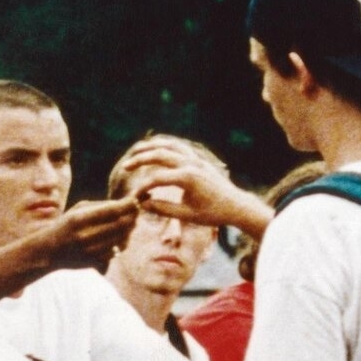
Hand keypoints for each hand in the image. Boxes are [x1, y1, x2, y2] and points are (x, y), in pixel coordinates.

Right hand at [37, 198, 139, 269]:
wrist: (49, 251)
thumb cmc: (65, 225)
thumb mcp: (77, 210)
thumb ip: (100, 206)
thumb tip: (126, 205)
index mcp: (79, 219)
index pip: (112, 211)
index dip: (128, 205)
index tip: (134, 200)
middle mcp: (85, 236)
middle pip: (121, 225)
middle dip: (133, 215)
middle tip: (136, 209)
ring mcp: (91, 252)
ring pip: (122, 238)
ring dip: (130, 228)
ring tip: (130, 220)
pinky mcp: (95, 262)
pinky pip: (117, 250)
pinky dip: (123, 241)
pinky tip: (122, 234)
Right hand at [119, 139, 270, 233]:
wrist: (235, 205)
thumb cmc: (212, 213)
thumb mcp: (187, 215)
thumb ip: (163, 209)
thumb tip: (143, 204)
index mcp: (188, 178)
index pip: (157, 179)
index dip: (143, 187)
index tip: (135, 197)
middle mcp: (191, 164)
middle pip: (159, 154)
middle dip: (140, 159)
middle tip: (125, 166)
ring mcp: (195, 159)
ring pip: (168, 144)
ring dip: (150, 147)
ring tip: (135, 152)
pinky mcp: (197, 158)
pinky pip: (178, 145)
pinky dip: (164, 144)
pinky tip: (153, 149)